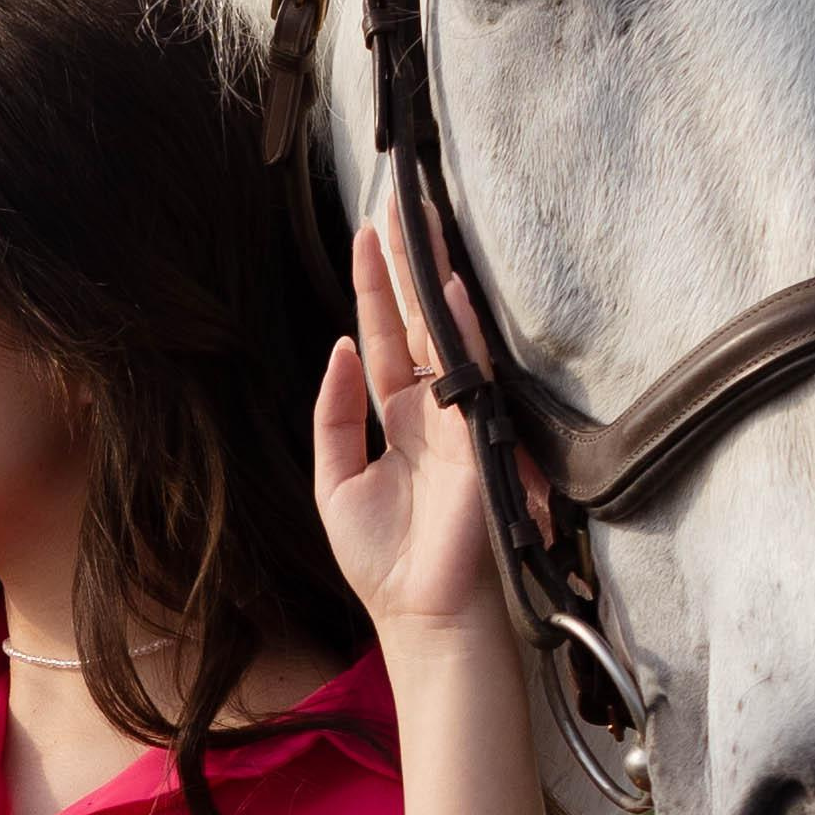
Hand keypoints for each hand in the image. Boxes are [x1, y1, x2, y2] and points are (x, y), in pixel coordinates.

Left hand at [313, 214, 549, 645]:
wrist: (420, 610)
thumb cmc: (380, 557)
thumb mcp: (334, 479)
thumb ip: (334, 415)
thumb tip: (340, 348)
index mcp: (397, 417)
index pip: (386, 338)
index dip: (376, 288)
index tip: (369, 233)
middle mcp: (432, 408)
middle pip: (419, 321)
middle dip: (408, 264)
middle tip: (403, 203)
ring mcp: (459, 418)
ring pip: (445, 334)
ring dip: (433, 280)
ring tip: (421, 223)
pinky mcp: (480, 437)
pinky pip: (471, 374)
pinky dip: (460, 333)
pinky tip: (449, 291)